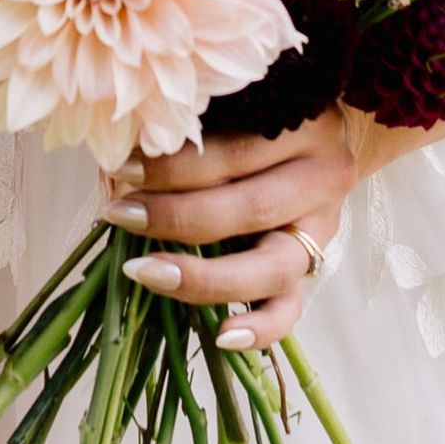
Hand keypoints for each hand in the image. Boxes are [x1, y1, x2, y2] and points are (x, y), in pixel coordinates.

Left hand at [100, 105, 363, 349]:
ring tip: (145, 273)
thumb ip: (187, 130)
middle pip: (251, 208)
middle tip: (121, 216)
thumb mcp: (227, 107)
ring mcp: (323, 227)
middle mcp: (324, 175)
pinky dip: (260, 328)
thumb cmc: (253, 113)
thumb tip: (120, 160)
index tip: (122, 169)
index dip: (175, 166)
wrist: (316, 135)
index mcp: (305, 123)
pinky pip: (292, 308)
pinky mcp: (314, 266)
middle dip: (177, 217)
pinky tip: (221, 336)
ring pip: (273, 266)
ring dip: (204, 276)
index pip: (235, 153)